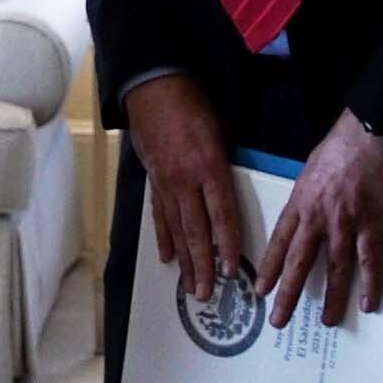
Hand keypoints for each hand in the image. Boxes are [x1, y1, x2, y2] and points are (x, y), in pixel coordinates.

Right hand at [123, 75, 243, 302]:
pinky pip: (159, 215)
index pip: (221, 214)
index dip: (226, 244)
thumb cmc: (192, 104)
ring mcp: (165, 182)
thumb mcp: (218, 131)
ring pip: (176, 229)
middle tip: (207, 294)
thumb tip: (231, 195)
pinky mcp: (152, 180)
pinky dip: (163, 238)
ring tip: (189, 287)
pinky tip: (167, 258)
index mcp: (208, 167)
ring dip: (183, 260)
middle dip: (202, 264)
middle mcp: (185, 180)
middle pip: (196, 230)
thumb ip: (224, 165)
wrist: (152, 88)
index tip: (231, 272)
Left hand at [259, 109, 382, 328]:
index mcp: (299, 203)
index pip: (278, 243)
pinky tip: (367, 304)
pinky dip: (370, 285)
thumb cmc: (339, 148)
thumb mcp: (308, 172)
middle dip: (287, 294)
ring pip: (335, 269)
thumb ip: (305, 198)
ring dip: (331, 298)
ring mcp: (346, 224)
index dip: (269, 269)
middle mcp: (318, 218)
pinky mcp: (372, 225)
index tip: (260, 291)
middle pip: (299, 263)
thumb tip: (303, 217)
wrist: (369, 136)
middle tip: (278, 320)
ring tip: (325, 321)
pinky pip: (370, 261)